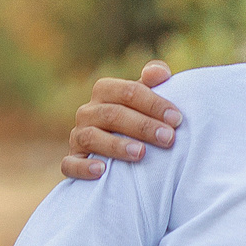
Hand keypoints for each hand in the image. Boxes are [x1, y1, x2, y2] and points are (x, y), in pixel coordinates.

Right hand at [63, 62, 180, 179]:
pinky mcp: (71, 161)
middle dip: (142, 126)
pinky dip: (83, 167)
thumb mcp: (145, 98)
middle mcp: (88, 112)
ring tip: (140, 154)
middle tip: (168, 138)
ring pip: (90, 137)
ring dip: (116, 145)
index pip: (128, 91)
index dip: (153, 103)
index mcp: (105, 91)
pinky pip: (69, 164)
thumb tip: (160, 73)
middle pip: (112, 114)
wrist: (116, 149)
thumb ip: (153, 82)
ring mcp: (77, 136)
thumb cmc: (137, 117)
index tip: (177, 119)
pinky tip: (101, 171)